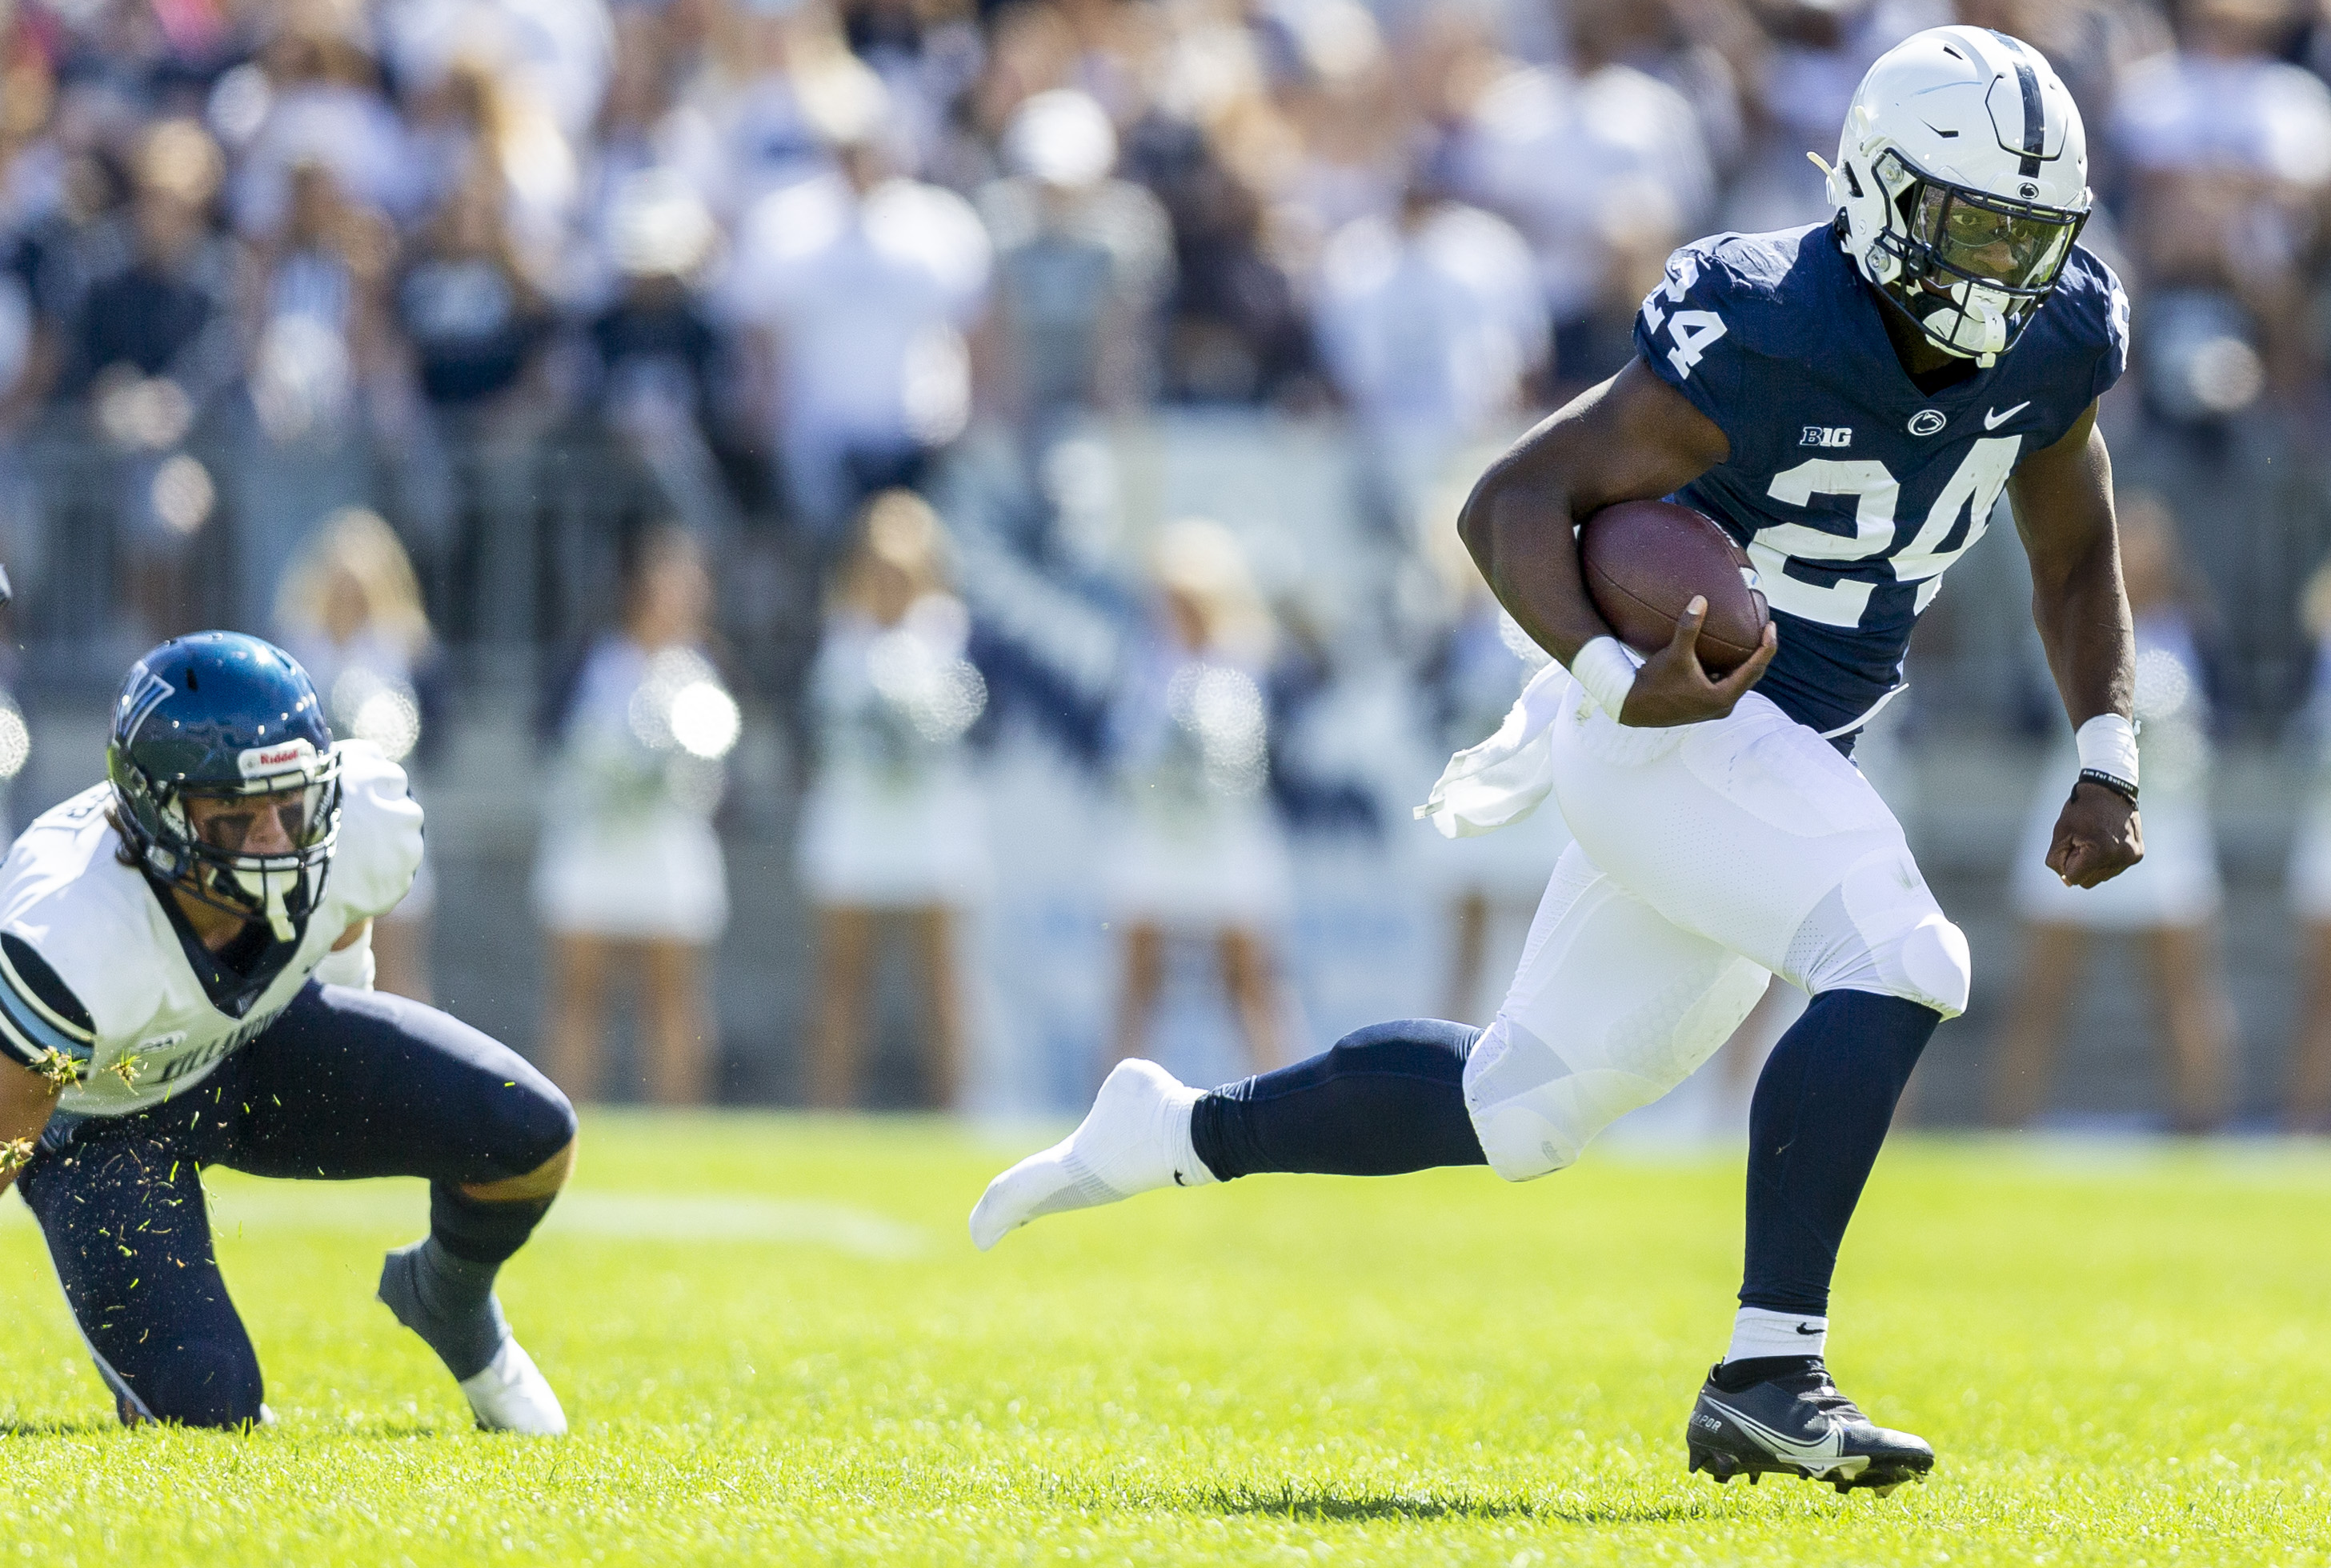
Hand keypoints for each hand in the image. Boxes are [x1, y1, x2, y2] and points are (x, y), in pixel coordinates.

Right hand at [1616, 597, 1777, 727]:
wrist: (1632, 707)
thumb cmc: (1654, 684)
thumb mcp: (1674, 654)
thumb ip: (1688, 627)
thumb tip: (1700, 600)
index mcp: (1722, 696)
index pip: (1755, 669)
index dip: (1767, 647)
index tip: (1771, 627)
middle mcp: (1722, 706)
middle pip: (1750, 677)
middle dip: (1759, 654)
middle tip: (1765, 631)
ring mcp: (1713, 709)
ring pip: (1737, 682)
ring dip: (1744, 663)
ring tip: (1749, 642)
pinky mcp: (1703, 707)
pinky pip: (1724, 685)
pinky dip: (1727, 670)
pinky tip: (1722, 656)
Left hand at [2046, 778, 2142, 887]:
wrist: (2111, 788)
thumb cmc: (2081, 810)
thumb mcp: (2061, 832)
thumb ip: (2057, 860)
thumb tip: (2067, 882)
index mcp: (2101, 852)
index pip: (2073, 877)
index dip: (2067, 861)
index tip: (2072, 843)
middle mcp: (2121, 857)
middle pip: (2088, 881)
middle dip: (2080, 865)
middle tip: (2083, 840)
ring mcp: (2131, 857)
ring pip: (2102, 877)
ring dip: (2093, 864)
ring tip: (2095, 838)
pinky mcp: (2138, 854)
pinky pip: (2114, 869)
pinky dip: (2106, 859)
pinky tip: (2106, 840)